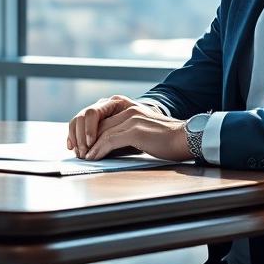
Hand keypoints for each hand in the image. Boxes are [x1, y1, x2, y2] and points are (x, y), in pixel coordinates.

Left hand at [66, 96, 190, 161]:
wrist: (186, 138)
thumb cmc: (166, 139)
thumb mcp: (141, 130)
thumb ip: (124, 131)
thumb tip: (105, 145)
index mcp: (127, 106)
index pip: (99, 116)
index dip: (85, 130)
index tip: (78, 143)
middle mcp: (128, 108)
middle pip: (97, 123)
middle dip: (83, 138)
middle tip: (77, 152)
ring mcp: (131, 118)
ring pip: (101, 132)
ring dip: (89, 147)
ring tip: (83, 157)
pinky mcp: (135, 130)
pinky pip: (109, 140)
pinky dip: (98, 150)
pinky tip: (93, 157)